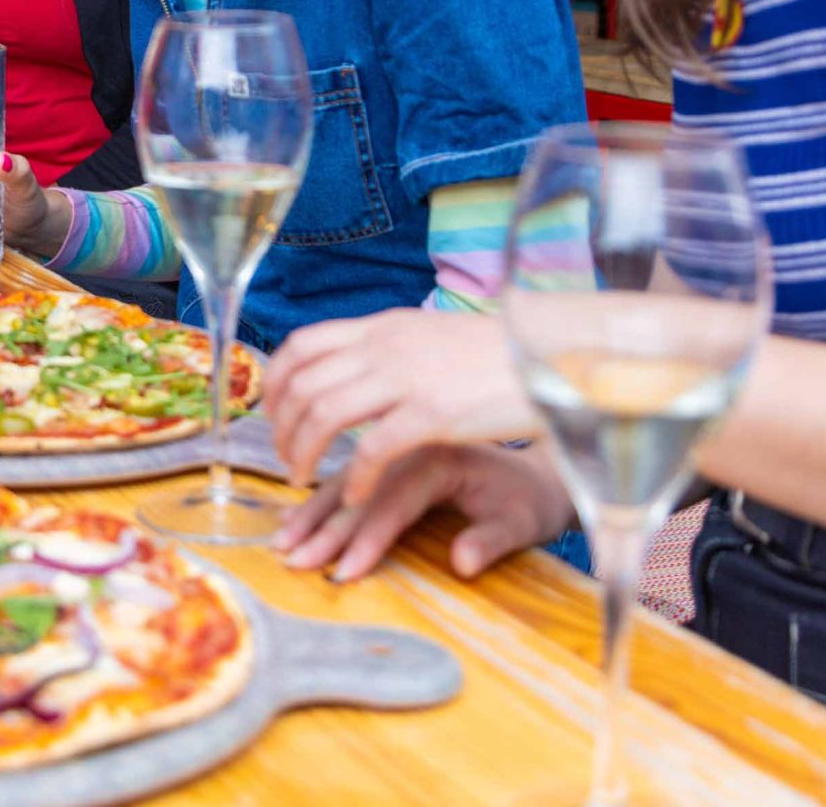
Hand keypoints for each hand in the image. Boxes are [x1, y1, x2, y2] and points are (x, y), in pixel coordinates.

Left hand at [265, 309, 537, 502]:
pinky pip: (373, 448)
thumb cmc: (495, 354)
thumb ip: (387, 350)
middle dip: (282, 427)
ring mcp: (406, 378)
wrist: (552, 354)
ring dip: (304, 452)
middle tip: (286, 458)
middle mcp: (384, 347)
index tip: (273, 414)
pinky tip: (356, 498)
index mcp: (381, 327)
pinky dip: (356, 477)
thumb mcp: (429, 337)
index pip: (301, 345)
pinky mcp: (432, 413)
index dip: (276, 382)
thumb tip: (350, 363)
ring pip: (324, 414)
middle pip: (303, 384)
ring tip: (304, 480)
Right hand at [271, 443, 574, 582]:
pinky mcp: (387, 454)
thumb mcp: (523, 522)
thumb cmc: (528, 499)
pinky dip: (317, 497)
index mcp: (439, 459)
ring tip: (281, 542)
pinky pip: (344, 473)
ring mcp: (394, 448)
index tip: (343, 573)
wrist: (534, 466)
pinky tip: (291, 514)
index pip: (393, 503)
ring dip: (310, 512)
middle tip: (294, 560)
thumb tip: (463, 565)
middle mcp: (408, 448)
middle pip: (358, 490)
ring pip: (342, 478)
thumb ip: (492, 541)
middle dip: (325, 530)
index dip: (368, 539)